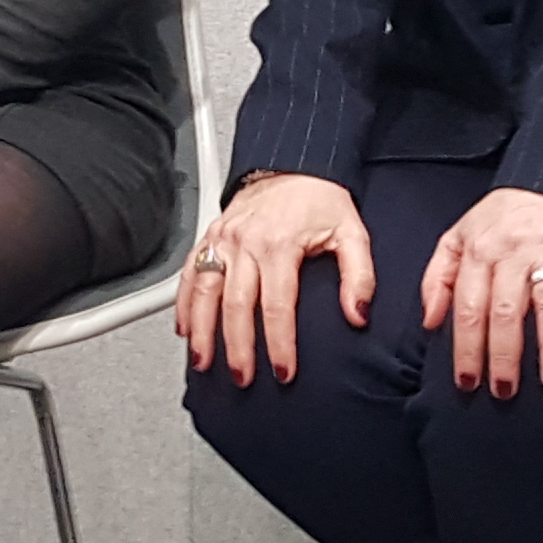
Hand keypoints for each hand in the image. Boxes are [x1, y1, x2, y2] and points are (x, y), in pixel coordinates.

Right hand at [179, 171, 372, 386]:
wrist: (292, 164)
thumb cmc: (320, 200)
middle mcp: (246, 242)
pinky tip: (184, 328)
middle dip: (237, 347)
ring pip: (205, 291)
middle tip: (242, 378)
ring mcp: (222, 239)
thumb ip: (358, 275)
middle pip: (236, 305)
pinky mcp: (209, 236)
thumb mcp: (351, 232)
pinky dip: (184, 303)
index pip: (277, 305)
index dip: (280, 343)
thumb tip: (357, 313)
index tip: (283, 371)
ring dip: (202, 331)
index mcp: (280, 243)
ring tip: (203, 362)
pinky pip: (190, 273)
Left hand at [418, 186, 542, 400]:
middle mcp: (513, 252)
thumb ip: (438, 277)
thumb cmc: (500, 218)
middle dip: (504, 355)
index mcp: (480, 251)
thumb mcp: (458, 236)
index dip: (466, 348)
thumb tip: (429, 322)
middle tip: (504, 391)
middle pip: (506, 311)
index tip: (467, 382)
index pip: (469, 307)